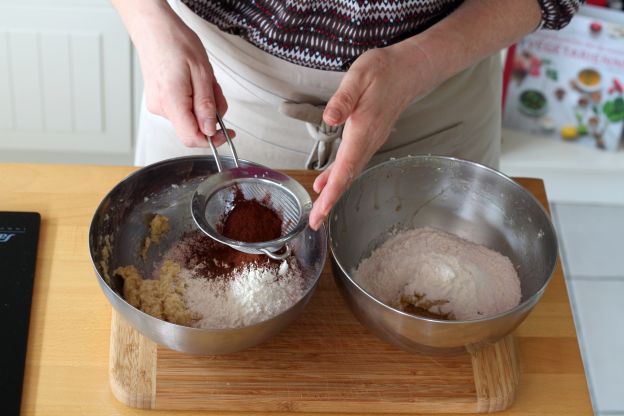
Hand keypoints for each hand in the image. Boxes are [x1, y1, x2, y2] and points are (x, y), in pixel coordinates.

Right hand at [131, 4, 232, 146]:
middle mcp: (161, 107)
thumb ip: (206, 105)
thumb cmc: (176, 43)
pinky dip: (195, 99)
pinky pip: (183, 109)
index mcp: (171, 101)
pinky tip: (194, 81)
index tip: (226, 133)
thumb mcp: (202, 73)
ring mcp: (158, 105)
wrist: (154, 28)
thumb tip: (210, 130)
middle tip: (214, 90)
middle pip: (193, 128)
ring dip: (204, 104)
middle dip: (211, 114)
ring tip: (203, 80)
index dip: (212, 140)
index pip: (191, 138)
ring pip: (190, 118)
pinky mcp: (159, 100)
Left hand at [308, 43, 432, 229]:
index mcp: (363, 130)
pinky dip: (339, 176)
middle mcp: (368, 141)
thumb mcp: (359, 76)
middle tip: (314, 223)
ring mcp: (370, 142)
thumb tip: (330, 118)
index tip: (320, 212)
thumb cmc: (384, 70)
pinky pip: (352, 163)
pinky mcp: (369, 138)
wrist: (410, 70)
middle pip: (348, 178)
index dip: (332, 192)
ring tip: (318, 211)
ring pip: (350, 173)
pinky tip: (326, 183)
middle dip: (331, 202)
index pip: (345, 168)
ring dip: (334, 193)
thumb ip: (344, 98)